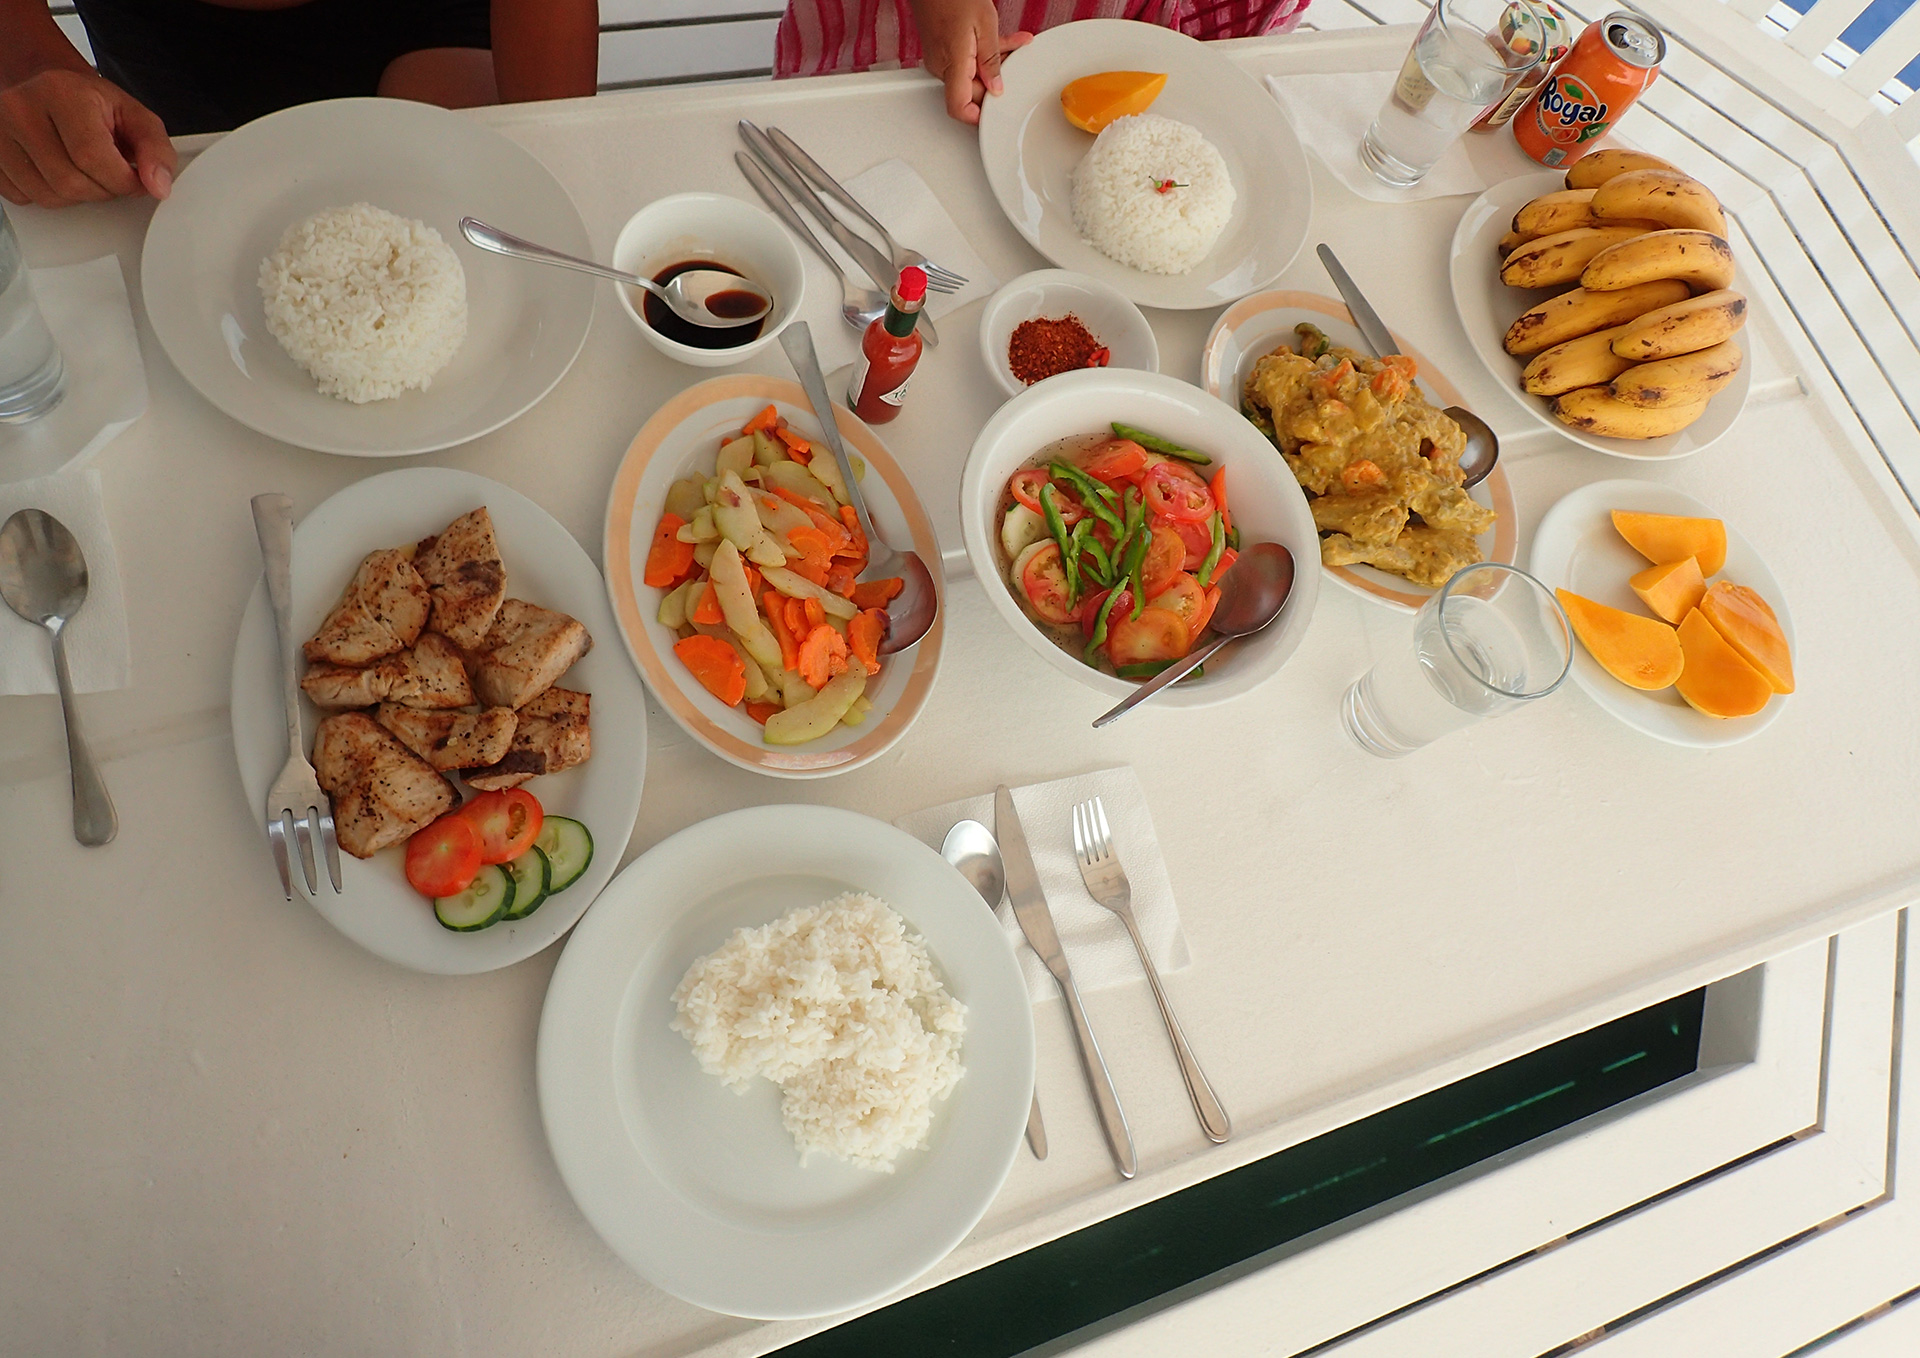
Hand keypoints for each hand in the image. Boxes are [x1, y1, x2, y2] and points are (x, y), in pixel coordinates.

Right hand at [0, 69, 174, 207]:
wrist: (50, 87)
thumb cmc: (90, 102)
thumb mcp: (134, 116)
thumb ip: (156, 150)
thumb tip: (159, 185)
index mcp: (60, 93)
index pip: (92, 158)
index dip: (122, 181)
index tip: (133, 178)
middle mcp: (21, 108)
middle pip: (70, 183)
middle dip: (102, 189)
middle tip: (109, 172)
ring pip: (48, 196)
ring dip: (77, 195)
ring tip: (84, 169)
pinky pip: (25, 197)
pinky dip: (50, 194)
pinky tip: (57, 170)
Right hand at [910, 0, 1031, 124]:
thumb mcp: (984, 23)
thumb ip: (991, 60)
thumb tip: (996, 88)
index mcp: (952, 63)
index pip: (960, 107)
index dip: (978, 117)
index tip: (996, 114)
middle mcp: (942, 66)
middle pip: (971, 92)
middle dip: (996, 83)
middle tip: (1015, 66)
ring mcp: (940, 60)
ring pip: (971, 76)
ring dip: (994, 65)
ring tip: (1016, 45)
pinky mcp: (942, 51)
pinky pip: (965, 63)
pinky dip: (985, 55)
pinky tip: (1005, 43)